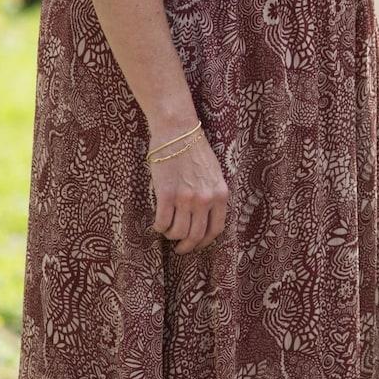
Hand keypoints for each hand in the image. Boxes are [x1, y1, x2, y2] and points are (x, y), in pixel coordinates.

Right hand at [149, 130, 228, 254]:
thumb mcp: (214, 174)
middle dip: (186, 246)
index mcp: (220, 194)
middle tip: (179, 247)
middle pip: (196, 236)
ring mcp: (186, 198)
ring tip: (167, 230)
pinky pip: (162, 222)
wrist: (177, 131)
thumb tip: (205, 218)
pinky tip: (157, 222)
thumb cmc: (194, 150)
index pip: (216, 229)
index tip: (196, 244)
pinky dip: (158, 227)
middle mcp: (205, 199)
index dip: (204, 242)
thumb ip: (212, 195)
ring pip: (178, 232)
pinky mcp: (166, 194)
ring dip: (170, 235)